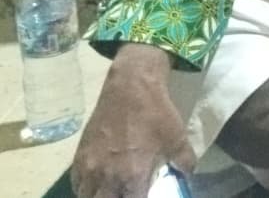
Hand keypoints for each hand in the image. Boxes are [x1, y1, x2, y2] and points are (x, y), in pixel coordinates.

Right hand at [71, 44, 193, 197]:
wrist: (130, 87)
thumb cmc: (156, 113)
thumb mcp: (178, 138)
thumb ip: (184, 162)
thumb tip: (186, 175)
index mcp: (132, 176)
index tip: (142, 195)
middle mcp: (106, 177)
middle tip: (125, 193)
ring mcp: (89, 168)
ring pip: (87, 197)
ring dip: (98, 197)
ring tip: (110, 192)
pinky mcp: (78, 157)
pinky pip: (77, 183)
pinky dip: (85, 188)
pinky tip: (96, 185)